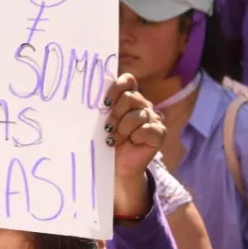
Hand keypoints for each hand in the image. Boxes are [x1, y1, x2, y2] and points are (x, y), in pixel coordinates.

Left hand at [104, 74, 165, 217]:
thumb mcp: (101, 124)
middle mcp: (142, 105)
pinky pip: (148, 129)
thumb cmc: (107, 144)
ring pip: (138, 115)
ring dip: (123, 129)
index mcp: (128, 98)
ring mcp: (153, 118)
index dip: (117, 88)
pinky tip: (132, 143)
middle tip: (107, 129)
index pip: (128, 80)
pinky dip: (136, 137)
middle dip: (116, 114)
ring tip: (115, 140)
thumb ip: (101, 109)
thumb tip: (88, 97)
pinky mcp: (159, 132)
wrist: (116, 168)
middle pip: (131, 97)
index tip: (105, 103)